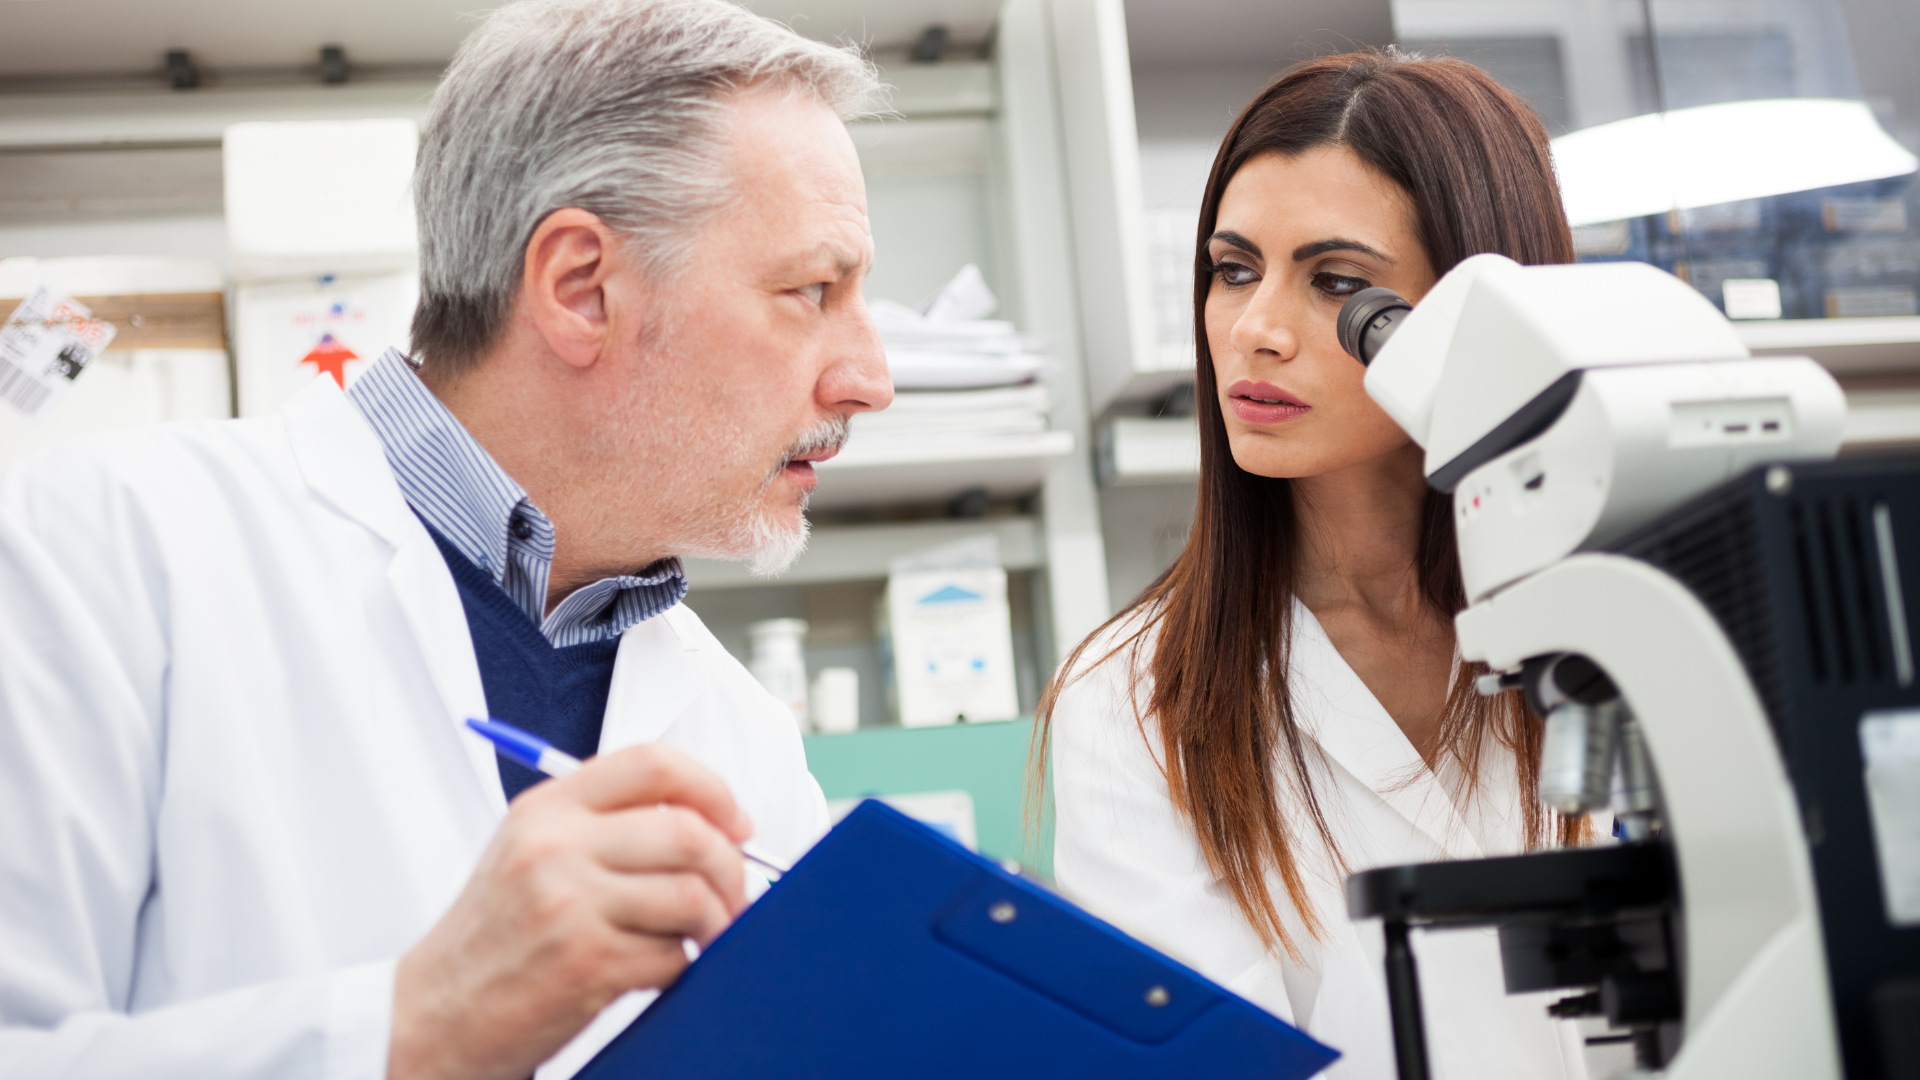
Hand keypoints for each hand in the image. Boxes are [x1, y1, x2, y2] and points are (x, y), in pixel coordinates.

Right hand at [388, 743, 752, 1079]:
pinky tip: (659, 966)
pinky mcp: (587, 962)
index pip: (653, 764)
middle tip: (733, 892)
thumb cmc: (496, 936)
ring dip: (716, 921)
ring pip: (692, 894)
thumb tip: (710, 819)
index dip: (712, 788)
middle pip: (689, 832)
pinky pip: (674, 953)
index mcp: (547, 809)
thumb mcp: (531, 851)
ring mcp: (570, 904)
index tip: (737, 821)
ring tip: (704, 936)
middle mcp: (556, 847)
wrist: (437, 1013)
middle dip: (730, 867)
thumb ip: (605, 822)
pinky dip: (682, 964)